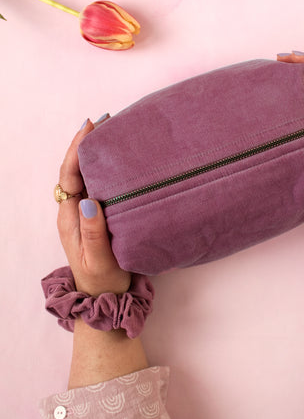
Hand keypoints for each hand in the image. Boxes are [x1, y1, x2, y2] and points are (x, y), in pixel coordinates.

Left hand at [57, 119, 130, 296]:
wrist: (106, 297)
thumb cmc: (102, 280)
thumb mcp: (99, 258)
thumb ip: (94, 231)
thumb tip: (89, 200)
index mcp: (71, 217)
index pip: (69, 176)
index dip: (77, 150)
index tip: (90, 127)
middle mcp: (76, 210)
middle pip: (76, 170)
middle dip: (86, 143)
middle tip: (106, 121)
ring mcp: (86, 212)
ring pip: (87, 176)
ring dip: (96, 154)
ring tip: (112, 133)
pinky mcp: (98, 216)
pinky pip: (99, 185)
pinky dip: (107, 168)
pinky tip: (120, 161)